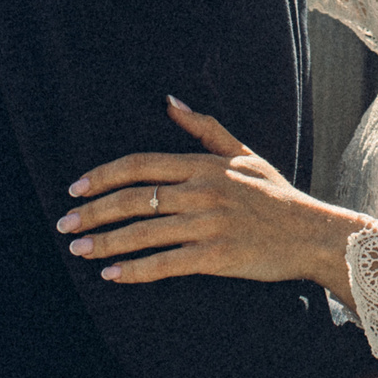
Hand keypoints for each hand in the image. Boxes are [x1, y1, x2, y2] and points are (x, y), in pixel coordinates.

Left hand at [58, 99, 371, 298]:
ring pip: (143, 233)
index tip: (76, 189)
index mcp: (205, 165)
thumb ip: (205, 129)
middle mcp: (203, 191)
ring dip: (105, 243)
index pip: (142, 165)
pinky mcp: (216, 256)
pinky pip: (165, 263)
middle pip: (134, 199)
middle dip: (93, 212)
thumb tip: (169, 101)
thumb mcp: (244, 154)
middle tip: (64, 224)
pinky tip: (112, 275)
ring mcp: (209, 224)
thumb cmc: (277, 196)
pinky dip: (134, 271)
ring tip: (78, 250)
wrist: (312, 234)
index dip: (104, 176)